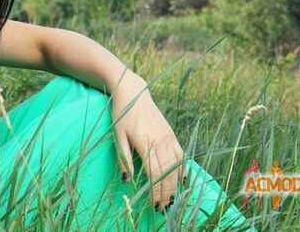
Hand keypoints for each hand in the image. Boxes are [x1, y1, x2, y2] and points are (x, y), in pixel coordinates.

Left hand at [111, 81, 184, 211]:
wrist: (133, 92)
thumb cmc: (121, 114)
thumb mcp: (117, 135)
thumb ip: (123, 158)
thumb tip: (127, 180)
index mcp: (145, 142)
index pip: (154, 172)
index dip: (155, 190)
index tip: (154, 204)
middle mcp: (160, 140)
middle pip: (167, 172)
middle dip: (166, 193)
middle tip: (163, 207)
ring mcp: (168, 137)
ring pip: (175, 166)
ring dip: (174, 185)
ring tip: (171, 199)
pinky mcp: (171, 133)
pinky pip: (181, 155)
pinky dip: (183, 169)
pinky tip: (182, 181)